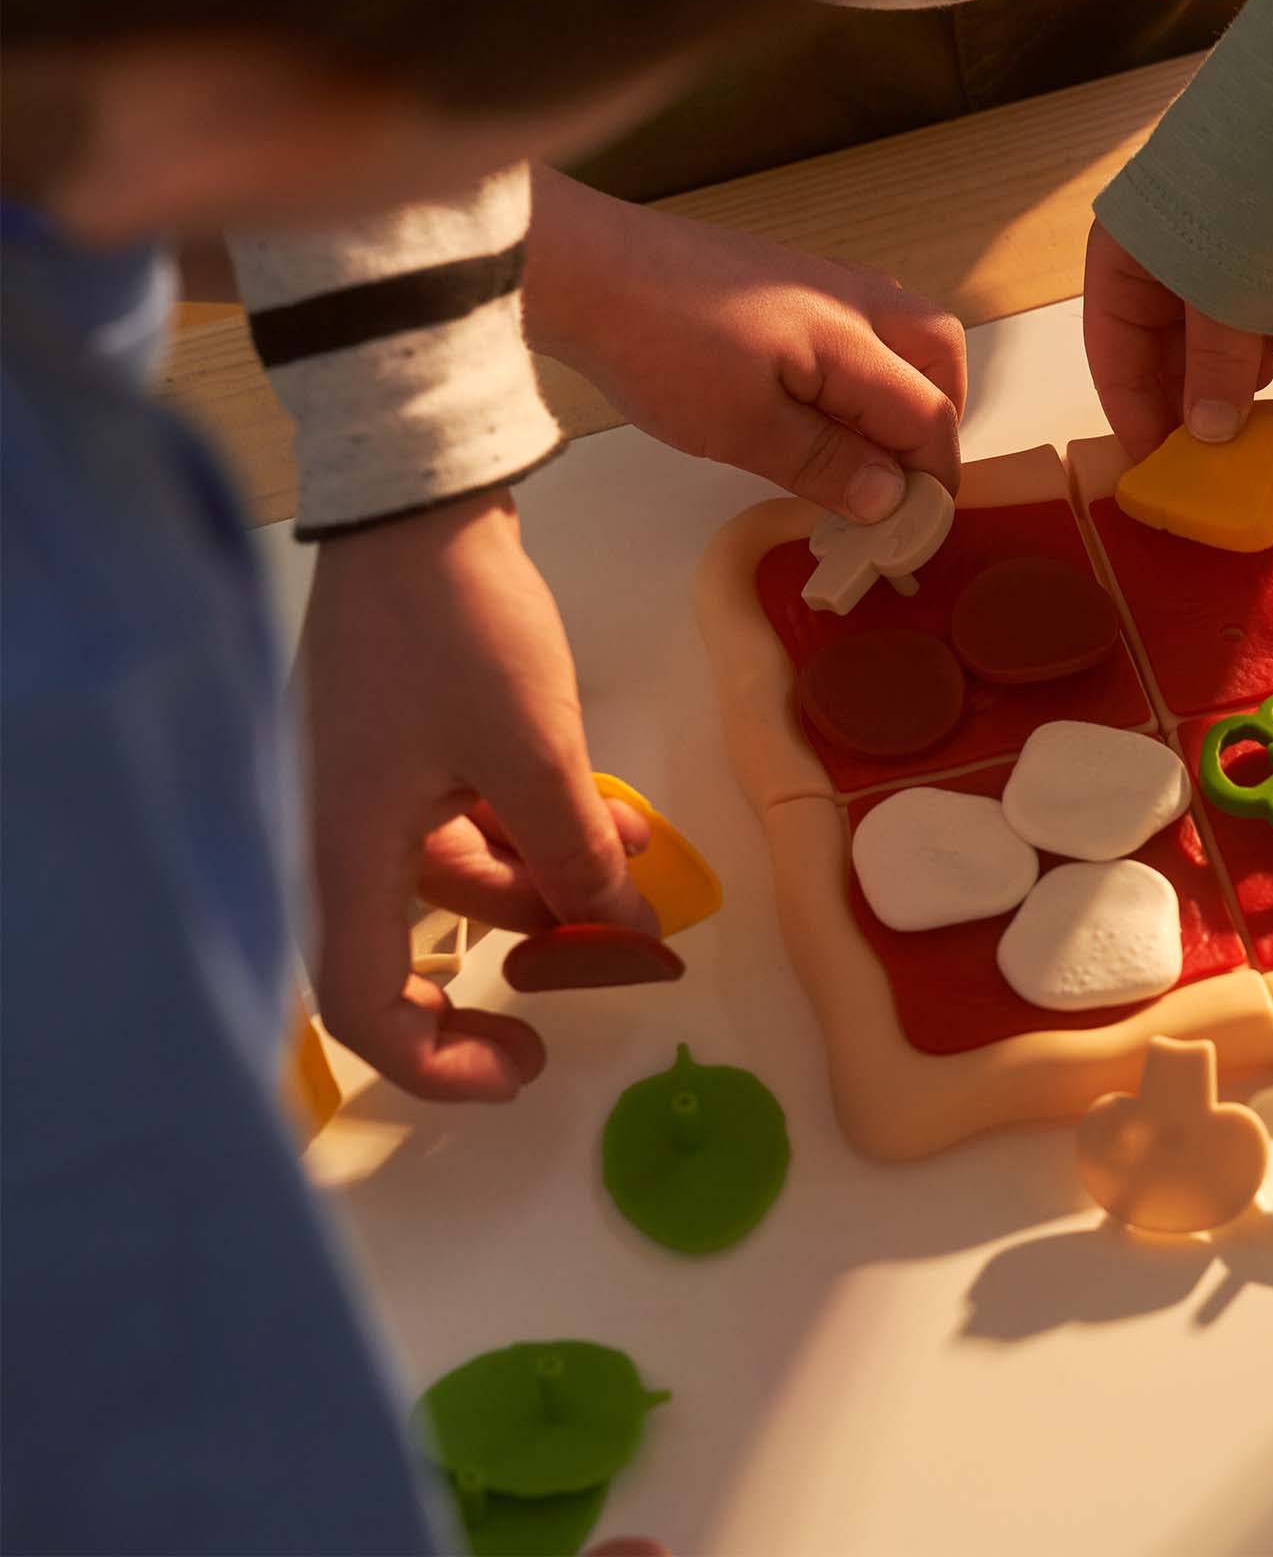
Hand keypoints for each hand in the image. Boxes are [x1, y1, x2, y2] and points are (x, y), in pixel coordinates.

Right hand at [302, 491, 656, 1101]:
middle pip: (423, 935)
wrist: (421, 498)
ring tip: (637, 867)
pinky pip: (468, 809)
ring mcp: (373, 778)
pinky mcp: (405, 734)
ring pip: (462, 866)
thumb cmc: (459, 629)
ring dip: (548, 874)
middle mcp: (343, 826)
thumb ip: (574, 854)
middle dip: (526, 950)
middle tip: (610, 961)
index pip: (362, 1004)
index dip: (435, 1060)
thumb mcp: (534, 752)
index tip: (523, 1066)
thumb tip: (618, 926)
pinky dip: (532, 820)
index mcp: (344, 850)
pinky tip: (609, 811)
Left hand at [526, 166, 965, 521]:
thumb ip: (825, 462)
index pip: (930, 415)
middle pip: (938, 356)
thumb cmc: (657, 342)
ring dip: (900, 389)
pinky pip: (853, 322)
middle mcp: (851, 298)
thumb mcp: (743, 427)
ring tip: (859, 446)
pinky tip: (811, 402)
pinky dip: (859, 367)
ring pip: (898, 332)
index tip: (914, 529)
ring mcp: (818, 280)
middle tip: (903, 478)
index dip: (933, 478)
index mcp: (854, 339)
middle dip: (936, 420)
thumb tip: (890, 498)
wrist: (585, 267)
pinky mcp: (782, 277)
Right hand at [1082, 221, 1272, 461]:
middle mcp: (1164, 273)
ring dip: (1257, 364)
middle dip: (1210, 399)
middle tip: (1241, 446)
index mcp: (1125, 269)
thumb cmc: (1249, 193)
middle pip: (1174, 363)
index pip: (1117, 366)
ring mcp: (1218, 266)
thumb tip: (1211, 437)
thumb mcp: (1222, 285)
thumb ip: (1214, 362)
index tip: (1170, 480)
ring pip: (1228, 347)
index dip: (1140, 425)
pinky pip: (1271, 322)